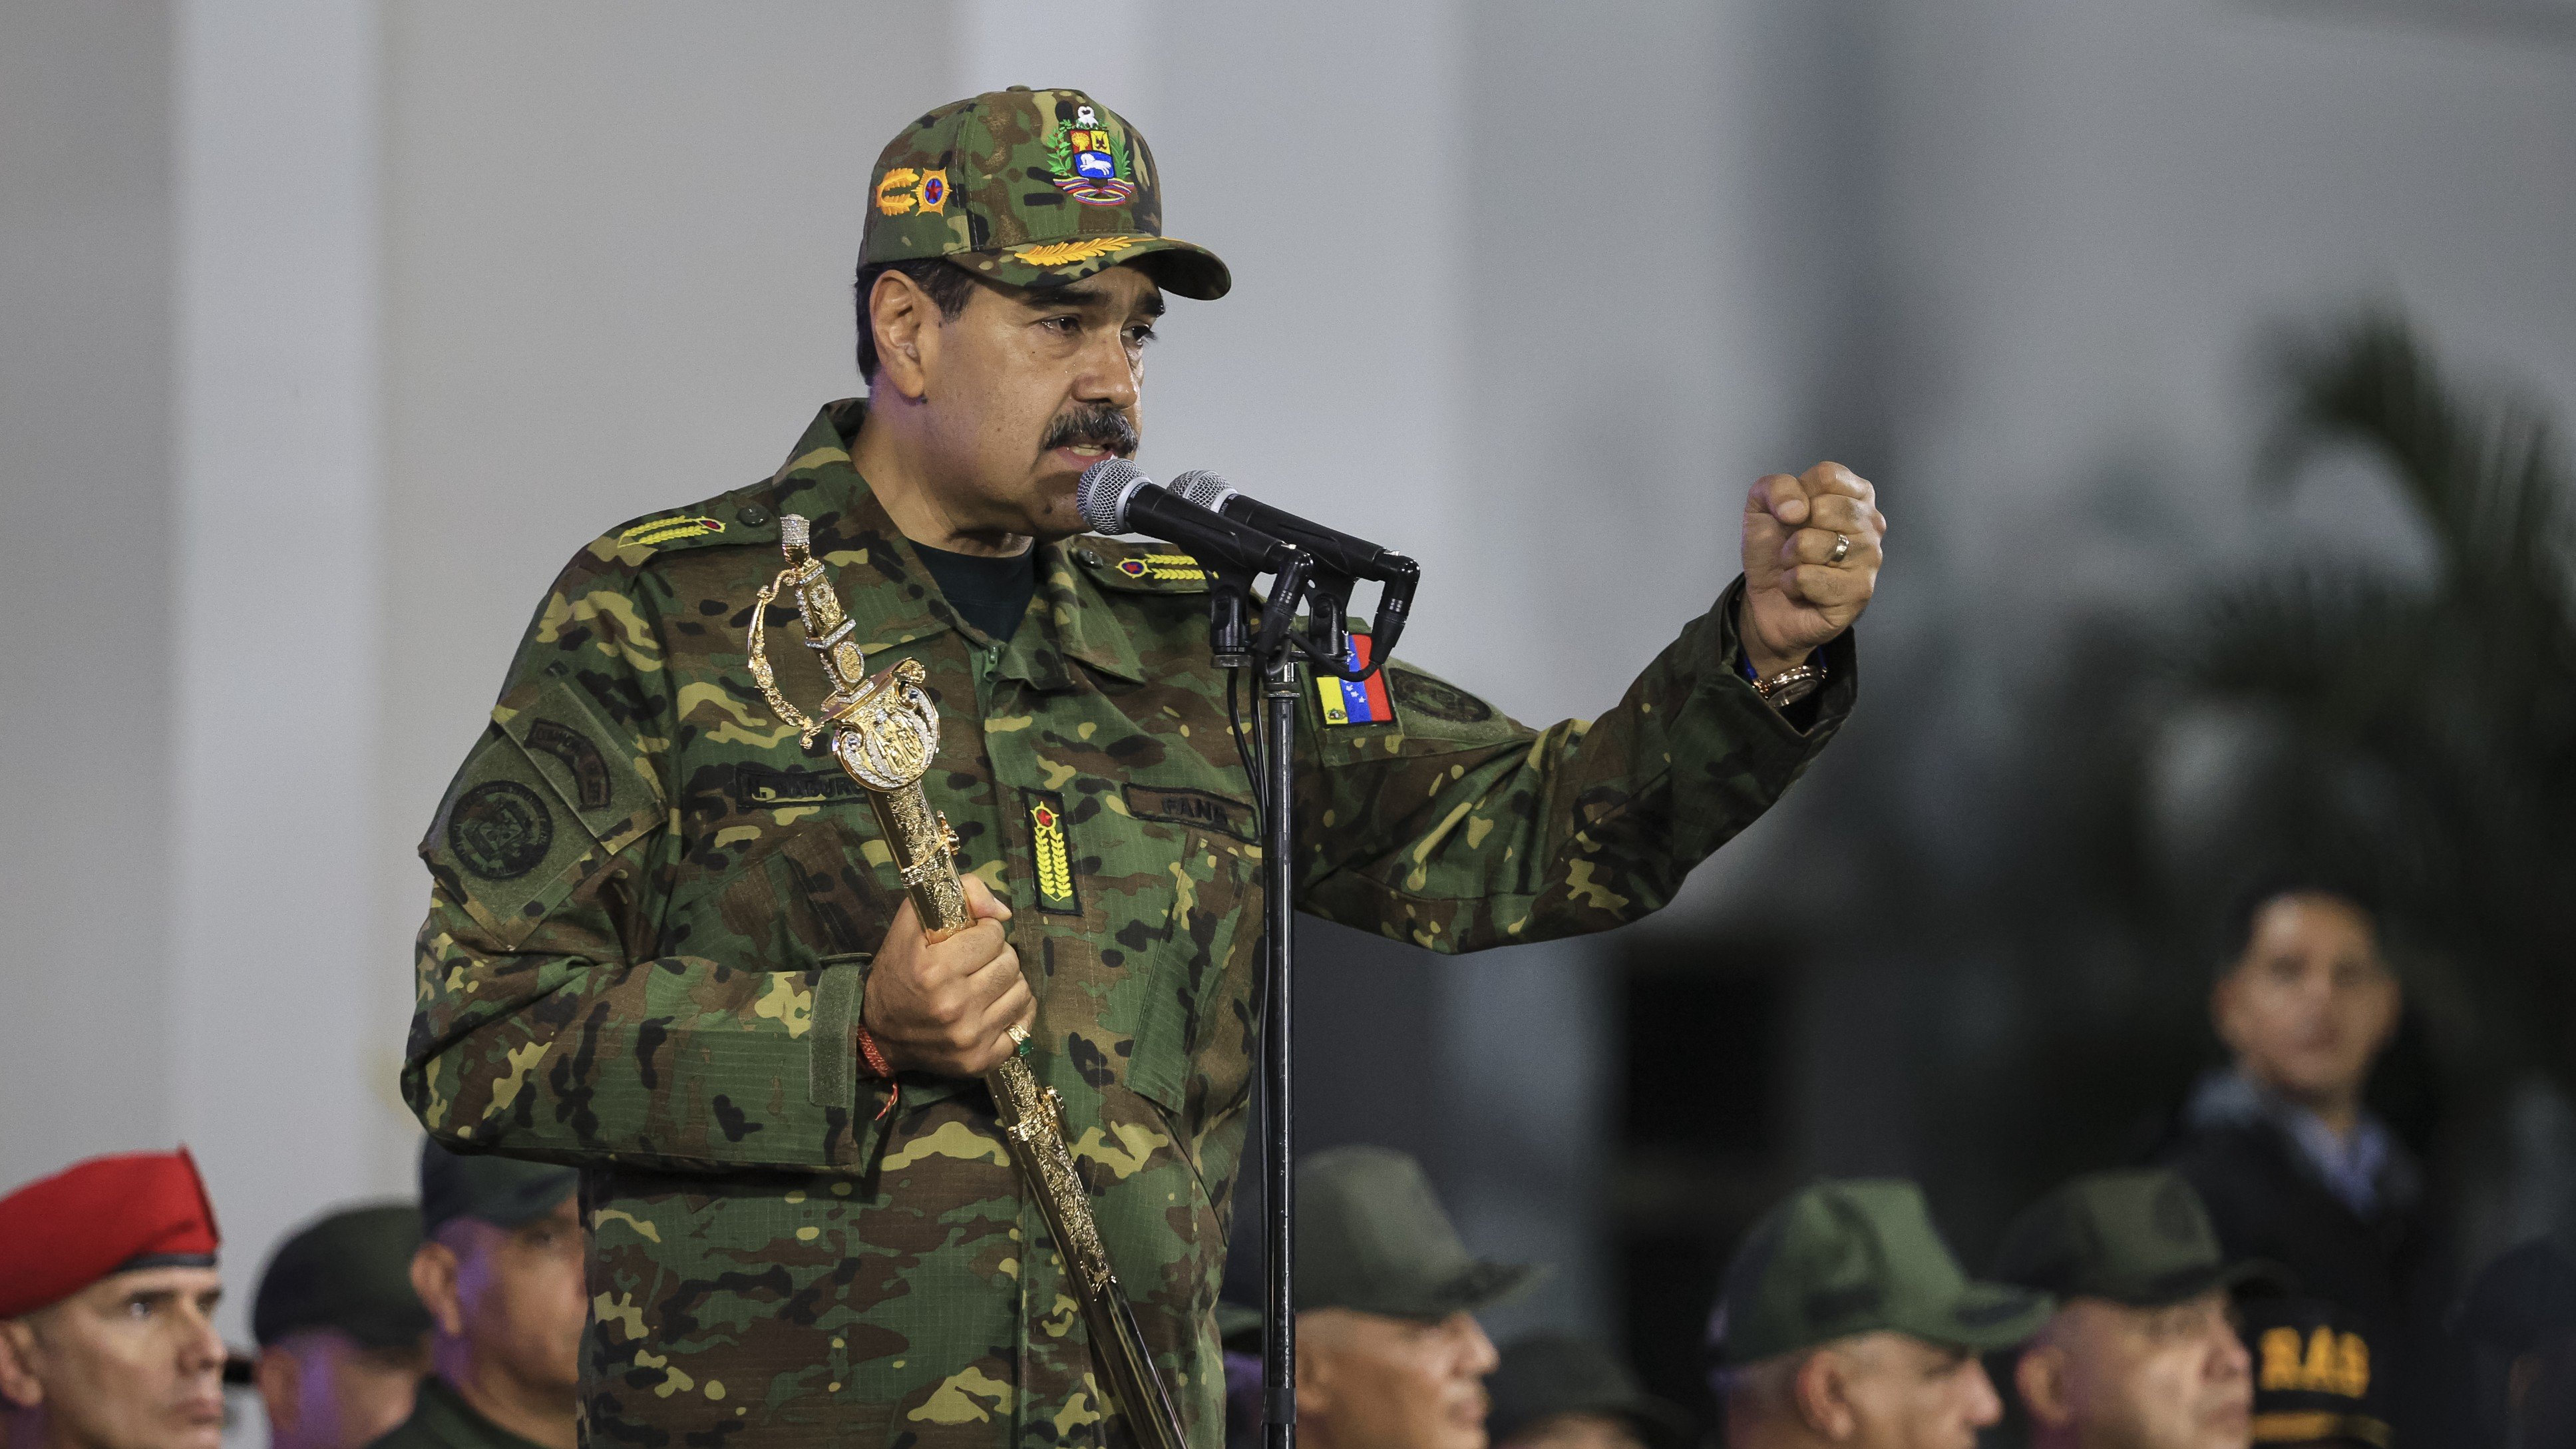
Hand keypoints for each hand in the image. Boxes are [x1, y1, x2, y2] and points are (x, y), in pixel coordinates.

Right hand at [860, 873, 1034, 1076]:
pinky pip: (1024, 1024)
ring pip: (1021, 990)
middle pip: (1010, 963)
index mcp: (934, 971)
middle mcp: (954, 1007)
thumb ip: (956, 896)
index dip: (981, 932)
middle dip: (996, 956)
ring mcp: (970, 1038)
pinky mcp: (981, 1060)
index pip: (992, 935)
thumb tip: (1001, 911)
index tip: (966, 941)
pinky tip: (994, 1006)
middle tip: (974, 963)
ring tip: (983, 983)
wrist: (880, 1034)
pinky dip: (1014, 1011)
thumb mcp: (911, 925)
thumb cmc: (898, 973)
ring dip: (1007, 982)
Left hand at [1739, 462, 1883, 677]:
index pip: (1828, 476)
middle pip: (1825, 509)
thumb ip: (1775, 487)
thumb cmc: (1774, 548)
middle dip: (1794, 530)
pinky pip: (1810, 578)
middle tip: (1796, 546)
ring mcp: (1871, 558)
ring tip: (1798, 566)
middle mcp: (1872, 523)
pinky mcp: (1859, 592)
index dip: (1798, 494)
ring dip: (1791, 558)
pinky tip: (1802, 589)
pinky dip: (1792, 583)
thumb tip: (1798, 509)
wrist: (1766, 598)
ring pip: (1816, 544)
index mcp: (1856, 494)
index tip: (1793, 514)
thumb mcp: (1762, 506)